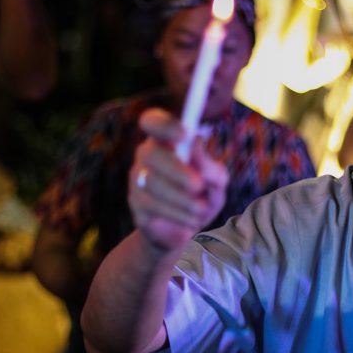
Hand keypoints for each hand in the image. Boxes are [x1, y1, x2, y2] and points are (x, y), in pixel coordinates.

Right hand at [129, 109, 228, 251]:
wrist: (187, 231)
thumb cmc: (203, 197)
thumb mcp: (217, 183)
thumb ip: (212, 167)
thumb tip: (197, 145)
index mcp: (165, 142)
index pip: (152, 121)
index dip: (165, 124)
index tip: (186, 134)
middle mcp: (146, 156)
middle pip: (150, 154)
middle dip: (177, 171)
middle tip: (199, 185)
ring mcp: (137, 181)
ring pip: (151, 184)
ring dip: (182, 199)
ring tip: (201, 209)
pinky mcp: (136, 206)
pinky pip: (151, 207)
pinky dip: (177, 215)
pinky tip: (190, 221)